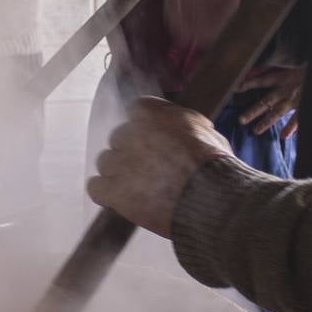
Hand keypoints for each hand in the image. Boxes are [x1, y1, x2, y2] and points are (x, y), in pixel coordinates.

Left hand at [87, 98, 233, 236]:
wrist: (210, 200)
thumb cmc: (215, 168)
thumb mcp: (207, 132)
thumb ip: (183, 124)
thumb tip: (179, 126)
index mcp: (152, 114)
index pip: (136, 110)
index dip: (145, 127)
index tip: (152, 139)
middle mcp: (131, 133)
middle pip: (118, 137)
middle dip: (131, 150)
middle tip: (148, 167)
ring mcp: (119, 162)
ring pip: (106, 161)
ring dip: (117, 172)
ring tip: (138, 187)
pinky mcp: (113, 190)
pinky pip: (95, 187)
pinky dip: (105, 193)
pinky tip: (119, 199)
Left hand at [237, 65, 302, 135]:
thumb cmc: (308, 64)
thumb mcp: (290, 62)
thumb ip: (272, 67)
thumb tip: (253, 71)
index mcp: (282, 76)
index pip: (260, 80)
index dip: (248, 84)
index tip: (235, 89)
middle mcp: (286, 89)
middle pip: (265, 101)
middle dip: (253, 111)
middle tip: (240, 120)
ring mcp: (295, 98)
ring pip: (278, 112)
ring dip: (266, 121)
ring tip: (256, 130)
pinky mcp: (306, 104)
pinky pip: (298, 118)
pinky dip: (291, 127)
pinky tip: (284, 136)